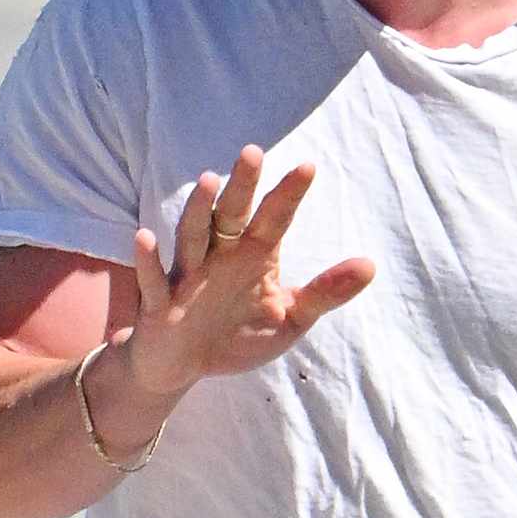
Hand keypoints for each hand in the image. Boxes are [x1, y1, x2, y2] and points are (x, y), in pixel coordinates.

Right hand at [121, 144, 374, 395]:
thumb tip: (371, 265)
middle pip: (231, 215)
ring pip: (192, 237)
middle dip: (242, 186)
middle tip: (254, 151)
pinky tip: (145, 236)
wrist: (182, 366)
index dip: (288, 194)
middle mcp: (219, 256)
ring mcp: (187, 276)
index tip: (308, 167)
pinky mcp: (159, 304)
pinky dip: (148, 260)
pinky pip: (153, 280)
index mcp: (253, 256)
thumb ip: (325, 293)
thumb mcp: (290, 318)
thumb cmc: (238, 334)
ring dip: (198, 210)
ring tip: (209, 181)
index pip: (274, 219)